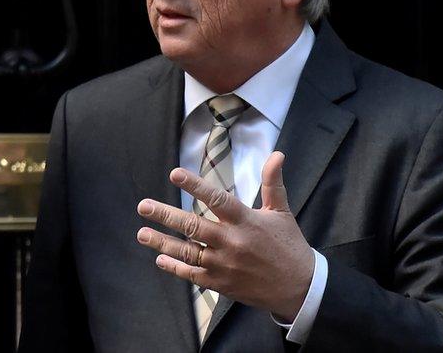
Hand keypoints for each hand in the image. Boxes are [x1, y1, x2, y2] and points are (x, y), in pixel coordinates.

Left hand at [135, 151, 313, 320]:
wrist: (300, 288)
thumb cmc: (289, 246)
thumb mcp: (282, 212)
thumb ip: (273, 183)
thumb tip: (277, 154)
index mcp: (246, 221)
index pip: (216, 199)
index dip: (195, 186)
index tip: (174, 174)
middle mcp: (232, 243)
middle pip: (193, 226)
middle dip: (165, 215)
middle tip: (143, 206)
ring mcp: (224, 265)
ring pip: (187, 252)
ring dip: (162, 243)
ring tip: (141, 233)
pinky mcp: (221, 283)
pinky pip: (193, 275)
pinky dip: (175, 268)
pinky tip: (160, 259)